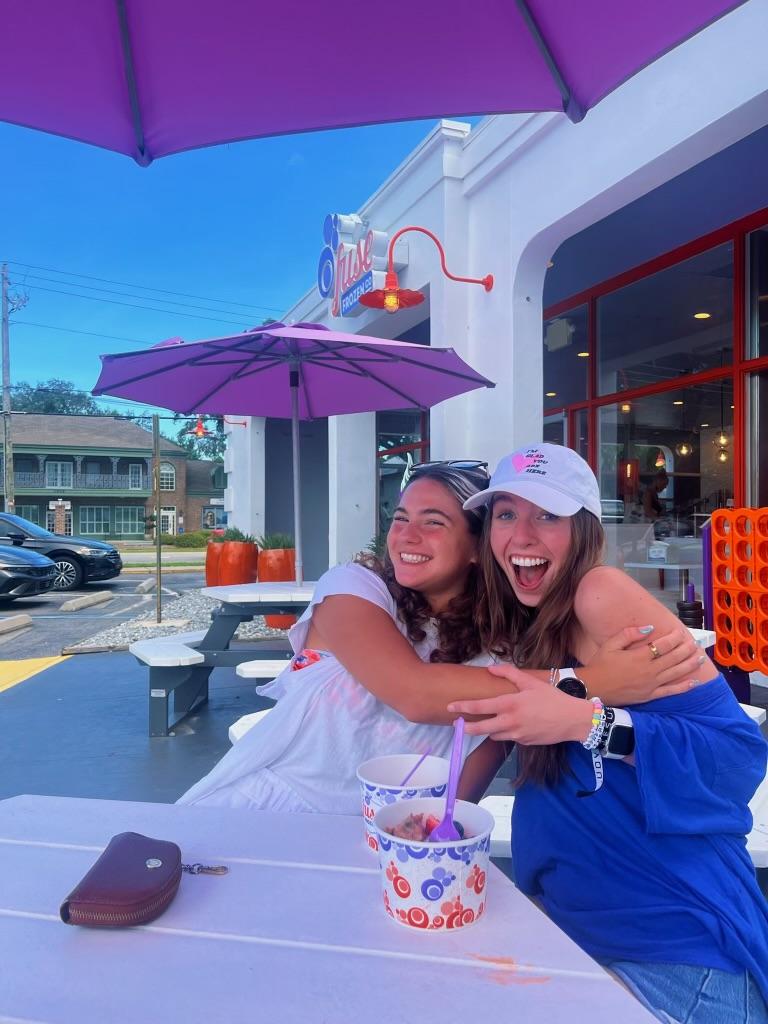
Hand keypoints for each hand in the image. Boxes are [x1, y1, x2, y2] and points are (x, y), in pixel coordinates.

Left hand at [448, 665, 593, 744]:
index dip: (463, 708)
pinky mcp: (524, 743)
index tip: (451, 708)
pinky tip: (513, 725)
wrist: (573, 720)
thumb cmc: (552, 698)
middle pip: (481, 728)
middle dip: (467, 727)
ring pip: (494, 735)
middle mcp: (510, 722)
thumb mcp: (531, 682)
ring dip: (489, 730)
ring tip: (486, 723)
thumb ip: (509, 673)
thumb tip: (490, 669)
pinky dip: (506, 733)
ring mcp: (517, 735)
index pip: (480, 707)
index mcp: (509, 704)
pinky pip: (510, 738)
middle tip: (457, 725)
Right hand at [584, 625, 703, 702]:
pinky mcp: (650, 695)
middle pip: (673, 658)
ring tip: (700, 657)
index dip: (673, 638)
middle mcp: (649, 671)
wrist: (593, 688)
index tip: (680, 632)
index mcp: (639, 657)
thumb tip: (649, 627)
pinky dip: (683, 687)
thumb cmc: (600, 665)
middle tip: (695, 643)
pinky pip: (670, 691)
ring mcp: (651, 684)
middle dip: (686, 649)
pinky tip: (694, 682)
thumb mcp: (610, 645)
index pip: (662, 645)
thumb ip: (629, 634)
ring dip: (689, 665)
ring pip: (676, 673)